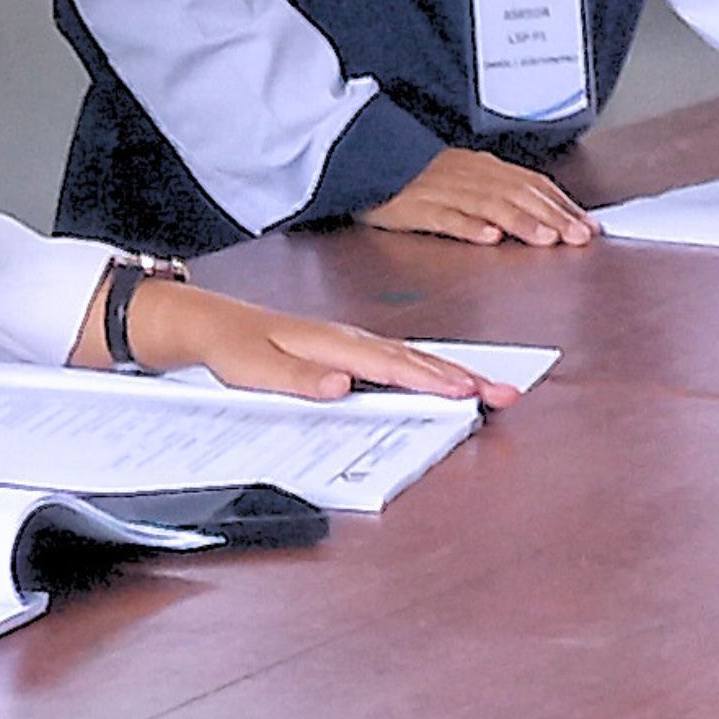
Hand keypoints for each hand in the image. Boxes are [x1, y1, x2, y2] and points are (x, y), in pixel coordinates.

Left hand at [110, 280, 502, 402]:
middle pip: (416, 360)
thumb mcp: (254, 369)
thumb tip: (341, 385)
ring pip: (413, 358)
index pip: (391, 366)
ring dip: (455, 373)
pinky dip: (429, 370)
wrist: (213, 324)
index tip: (468, 393)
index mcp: (332, 344)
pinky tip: (448, 381)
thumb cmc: (234, 347)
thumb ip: (298, 380)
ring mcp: (352, 343)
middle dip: (464, 378)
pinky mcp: (349, 350)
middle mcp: (349, 340)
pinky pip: (398, 360)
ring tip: (493, 389)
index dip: (431, 382)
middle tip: (506, 393)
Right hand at [355, 146, 597, 246]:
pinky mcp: (416, 208)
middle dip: (552, 216)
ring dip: (521, 222)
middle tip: (578, 237)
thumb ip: (500, 193)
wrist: (366, 161)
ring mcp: (443, 191)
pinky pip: (446, 217)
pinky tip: (488, 237)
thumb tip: (541, 212)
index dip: (562, 204)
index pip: (532, 184)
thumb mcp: (465, 176)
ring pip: (489, 206)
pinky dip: (469, 226)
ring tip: (544, 239)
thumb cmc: (418, 176)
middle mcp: (470, 176)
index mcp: (484, 168)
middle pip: (518, 195)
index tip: (588, 224)